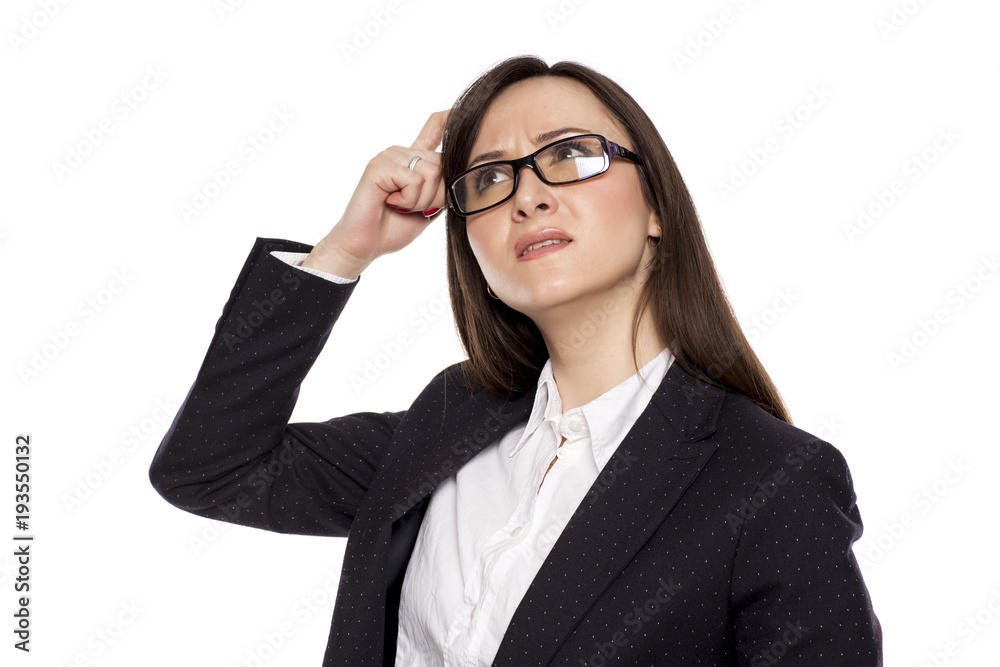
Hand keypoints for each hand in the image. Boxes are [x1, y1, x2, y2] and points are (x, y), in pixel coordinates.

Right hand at [303, 109, 450, 278]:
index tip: (460, 108)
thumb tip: (463, 172)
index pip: (434, 128)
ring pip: (430, 173)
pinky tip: (390, 203)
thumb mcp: (429, 206)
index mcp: (414, 160)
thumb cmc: (394, 228)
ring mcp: (389, 156)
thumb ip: (443, 187)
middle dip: (436, 195)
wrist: (366, 245)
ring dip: (420, 200)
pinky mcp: (379, 166)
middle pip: (443, 164)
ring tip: (400, 206)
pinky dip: (408, 200)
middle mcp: (402, 152)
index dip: (449, 118)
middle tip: (412, 208)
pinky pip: (413, 180)